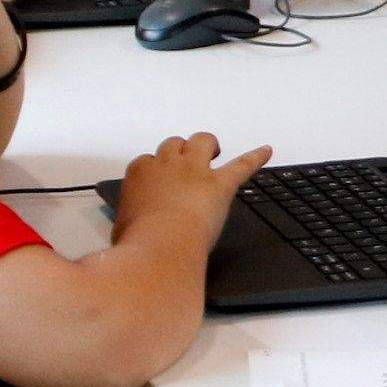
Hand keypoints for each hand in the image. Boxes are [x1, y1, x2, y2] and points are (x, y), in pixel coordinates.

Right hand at [115, 130, 267, 237]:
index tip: (157, 183)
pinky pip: (242, 165)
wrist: (162, 245)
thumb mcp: (120, 228)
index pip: (147, 162)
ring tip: (214, 151)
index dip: (155, 171)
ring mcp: (196, 171)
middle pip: (174, 144)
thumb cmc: (138, 240)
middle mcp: (168, 165)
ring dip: (208, 144)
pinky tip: (266, 152)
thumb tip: (123, 234)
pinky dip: (255, 158)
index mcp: (141, 173)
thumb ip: (127, 222)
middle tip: (185, 165)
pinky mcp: (221, 184)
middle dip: (180, 151)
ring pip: (202, 140)